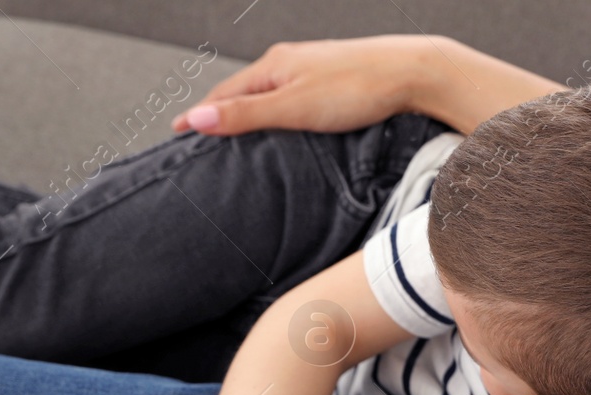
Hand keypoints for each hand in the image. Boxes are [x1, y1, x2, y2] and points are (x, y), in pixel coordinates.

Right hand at [173, 36, 433, 136]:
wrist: (413, 73)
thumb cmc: (358, 89)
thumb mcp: (294, 108)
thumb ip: (246, 115)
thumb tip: (197, 118)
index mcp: (273, 66)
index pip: (223, 93)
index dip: (200, 115)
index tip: (177, 132)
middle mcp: (289, 62)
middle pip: (244, 91)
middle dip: (220, 112)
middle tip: (200, 137)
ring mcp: (313, 69)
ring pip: (270, 93)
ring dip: (249, 112)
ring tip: (235, 135)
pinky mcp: (334, 79)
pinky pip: (293, 97)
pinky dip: (277, 112)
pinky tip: (284, 125)